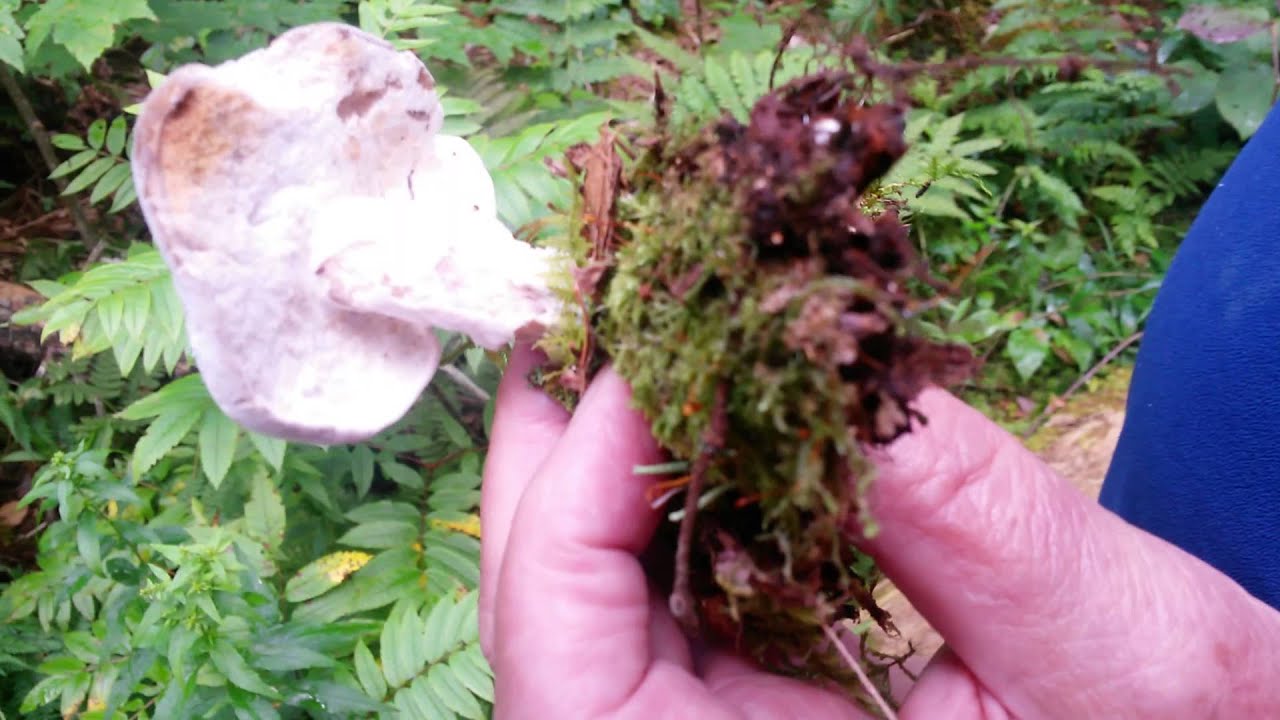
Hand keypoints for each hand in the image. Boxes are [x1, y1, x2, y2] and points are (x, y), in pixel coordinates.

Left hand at [479, 344, 1279, 718]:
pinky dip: (668, 488)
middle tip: (598, 323)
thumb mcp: (1093, 645)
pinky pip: (658, 589)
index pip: (565, 670)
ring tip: (645, 339)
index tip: (641, 366)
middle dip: (555, 460)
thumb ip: (963, 515)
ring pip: (585, 595)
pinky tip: (706, 407)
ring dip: (600, 461)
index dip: (568, 504)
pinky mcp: (747, 695)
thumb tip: (825, 352)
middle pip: (544, 618)